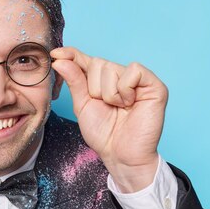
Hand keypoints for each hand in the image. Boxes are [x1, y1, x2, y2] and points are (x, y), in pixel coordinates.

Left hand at [51, 47, 167, 191]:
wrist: (120, 154)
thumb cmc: (103, 133)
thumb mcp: (82, 105)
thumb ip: (74, 81)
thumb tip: (60, 59)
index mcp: (104, 81)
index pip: (86, 60)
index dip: (72, 54)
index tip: (55, 54)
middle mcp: (121, 76)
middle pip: (98, 62)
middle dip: (94, 88)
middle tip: (106, 106)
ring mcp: (139, 80)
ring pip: (112, 68)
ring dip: (109, 94)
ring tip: (119, 108)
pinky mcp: (154, 85)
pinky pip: (133, 71)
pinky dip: (125, 90)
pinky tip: (130, 104)